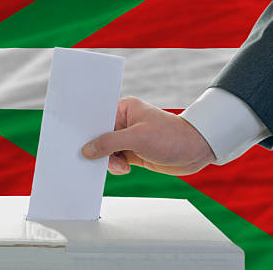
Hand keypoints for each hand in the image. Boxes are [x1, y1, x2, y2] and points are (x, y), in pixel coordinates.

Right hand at [81, 97, 215, 175]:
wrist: (197, 151)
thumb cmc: (173, 136)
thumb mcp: (137, 138)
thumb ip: (109, 143)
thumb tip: (88, 149)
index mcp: (123, 109)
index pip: (97, 119)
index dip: (87, 131)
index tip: (79, 142)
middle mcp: (124, 122)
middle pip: (99, 136)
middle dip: (98, 149)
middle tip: (99, 158)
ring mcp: (128, 138)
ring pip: (106, 151)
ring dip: (109, 161)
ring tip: (121, 165)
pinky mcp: (133, 152)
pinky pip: (115, 160)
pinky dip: (116, 166)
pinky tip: (125, 168)